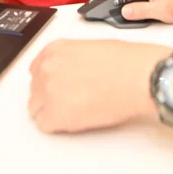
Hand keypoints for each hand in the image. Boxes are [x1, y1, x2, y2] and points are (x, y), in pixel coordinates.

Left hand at [28, 39, 165, 133]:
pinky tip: (75, 119)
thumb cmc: (125, 62)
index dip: (48, 80)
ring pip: (36, 109)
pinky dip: (58, 126)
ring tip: (75, 110)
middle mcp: (46, 68)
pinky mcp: (55, 115)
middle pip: (35, 90)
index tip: (56, 85)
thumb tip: (70, 73)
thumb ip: (71, 60)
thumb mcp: (90, 48)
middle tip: (70, 99)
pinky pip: (45, 125)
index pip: (36, 69)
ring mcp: (48, 92)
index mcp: (55, 49)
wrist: (137, 77)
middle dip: (50, 96)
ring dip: (51, 111)